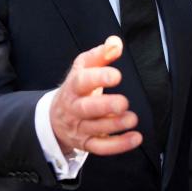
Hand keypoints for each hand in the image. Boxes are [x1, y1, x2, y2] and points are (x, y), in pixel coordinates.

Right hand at [49, 36, 141, 155]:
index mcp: (73, 87)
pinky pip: (101, 147)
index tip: (116, 75)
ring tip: (132, 119)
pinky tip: (135, 138)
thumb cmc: (77, 88)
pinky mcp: (86, 143)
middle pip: (86, 109)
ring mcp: (79, 127)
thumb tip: (115, 43)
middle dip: (105, 106)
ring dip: (115, 125)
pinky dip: (119, 145)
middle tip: (123, 103)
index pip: (82, 81)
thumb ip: (101, 55)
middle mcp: (74, 108)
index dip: (98, 78)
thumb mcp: (84, 68)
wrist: (55, 116)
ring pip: (95, 129)